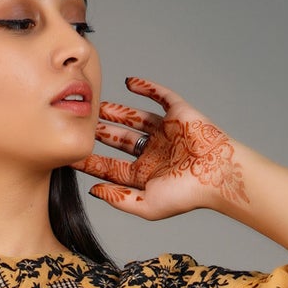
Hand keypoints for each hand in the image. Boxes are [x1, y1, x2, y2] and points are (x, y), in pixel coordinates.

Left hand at [70, 76, 246, 218]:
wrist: (217, 173)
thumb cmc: (186, 194)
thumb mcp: (147, 205)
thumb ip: (120, 199)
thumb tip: (93, 191)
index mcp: (146, 175)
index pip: (111, 167)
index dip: (90, 162)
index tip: (69, 156)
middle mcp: (154, 152)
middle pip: (120, 141)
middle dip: (100, 133)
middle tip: (80, 125)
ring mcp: (166, 132)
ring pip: (135, 118)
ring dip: (117, 111)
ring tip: (97, 104)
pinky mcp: (178, 113)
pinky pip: (160, 96)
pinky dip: (146, 87)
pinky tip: (129, 83)